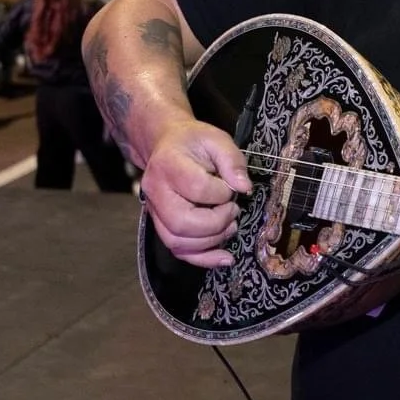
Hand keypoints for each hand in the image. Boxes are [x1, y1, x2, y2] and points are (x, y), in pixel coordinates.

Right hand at [140, 119, 253, 268]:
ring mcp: (155, 212)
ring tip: (231, 226)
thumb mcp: (217, 140)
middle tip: (233, 210)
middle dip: (216, 223)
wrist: (167, 145)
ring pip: (178, 241)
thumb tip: (244, 188)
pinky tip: (225, 257)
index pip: (196, 188)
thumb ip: (232, 161)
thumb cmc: (194, 142)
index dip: (221, 192)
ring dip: (211, 241)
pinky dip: (202, 259)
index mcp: (168, 165)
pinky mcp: (161, 225)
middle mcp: (156, 191)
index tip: (232, 187)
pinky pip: (178, 251)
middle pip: (182, 223)